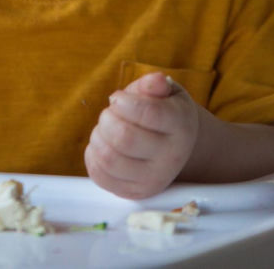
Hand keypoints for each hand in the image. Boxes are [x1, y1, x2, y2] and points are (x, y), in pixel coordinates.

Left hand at [85, 72, 198, 198]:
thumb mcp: (165, 93)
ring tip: (105, 129)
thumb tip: (157, 80)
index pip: (149, 114)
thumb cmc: (165, 112)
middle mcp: (171, 157)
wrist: (177, 147)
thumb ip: (154, 85)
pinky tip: (103, 145)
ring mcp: (154, 179)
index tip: (118, 99)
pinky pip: (101, 177)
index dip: (124, 103)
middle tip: (109, 113)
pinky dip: (93, 157)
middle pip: (124, 138)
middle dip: (107, 119)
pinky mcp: (135, 193)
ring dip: (98, 137)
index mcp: (180, 125)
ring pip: (110, 159)